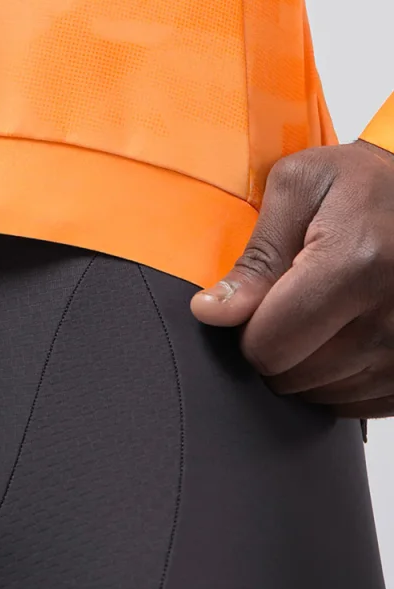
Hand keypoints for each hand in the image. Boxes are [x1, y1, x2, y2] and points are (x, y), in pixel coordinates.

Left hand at [190, 139, 393, 417]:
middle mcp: (388, 315)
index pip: (270, 344)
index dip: (247, 328)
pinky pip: (356, 404)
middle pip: (292, 376)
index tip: (256, 300)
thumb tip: (212, 312)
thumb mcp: (296, 189)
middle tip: (290, 300)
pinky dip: (337, 379)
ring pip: (321, 396)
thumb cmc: (359, 185)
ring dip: (305, 363)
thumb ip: (256, 255)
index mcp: (353, 264)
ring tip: (321, 310)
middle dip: (274, 344)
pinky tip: (342, 334)